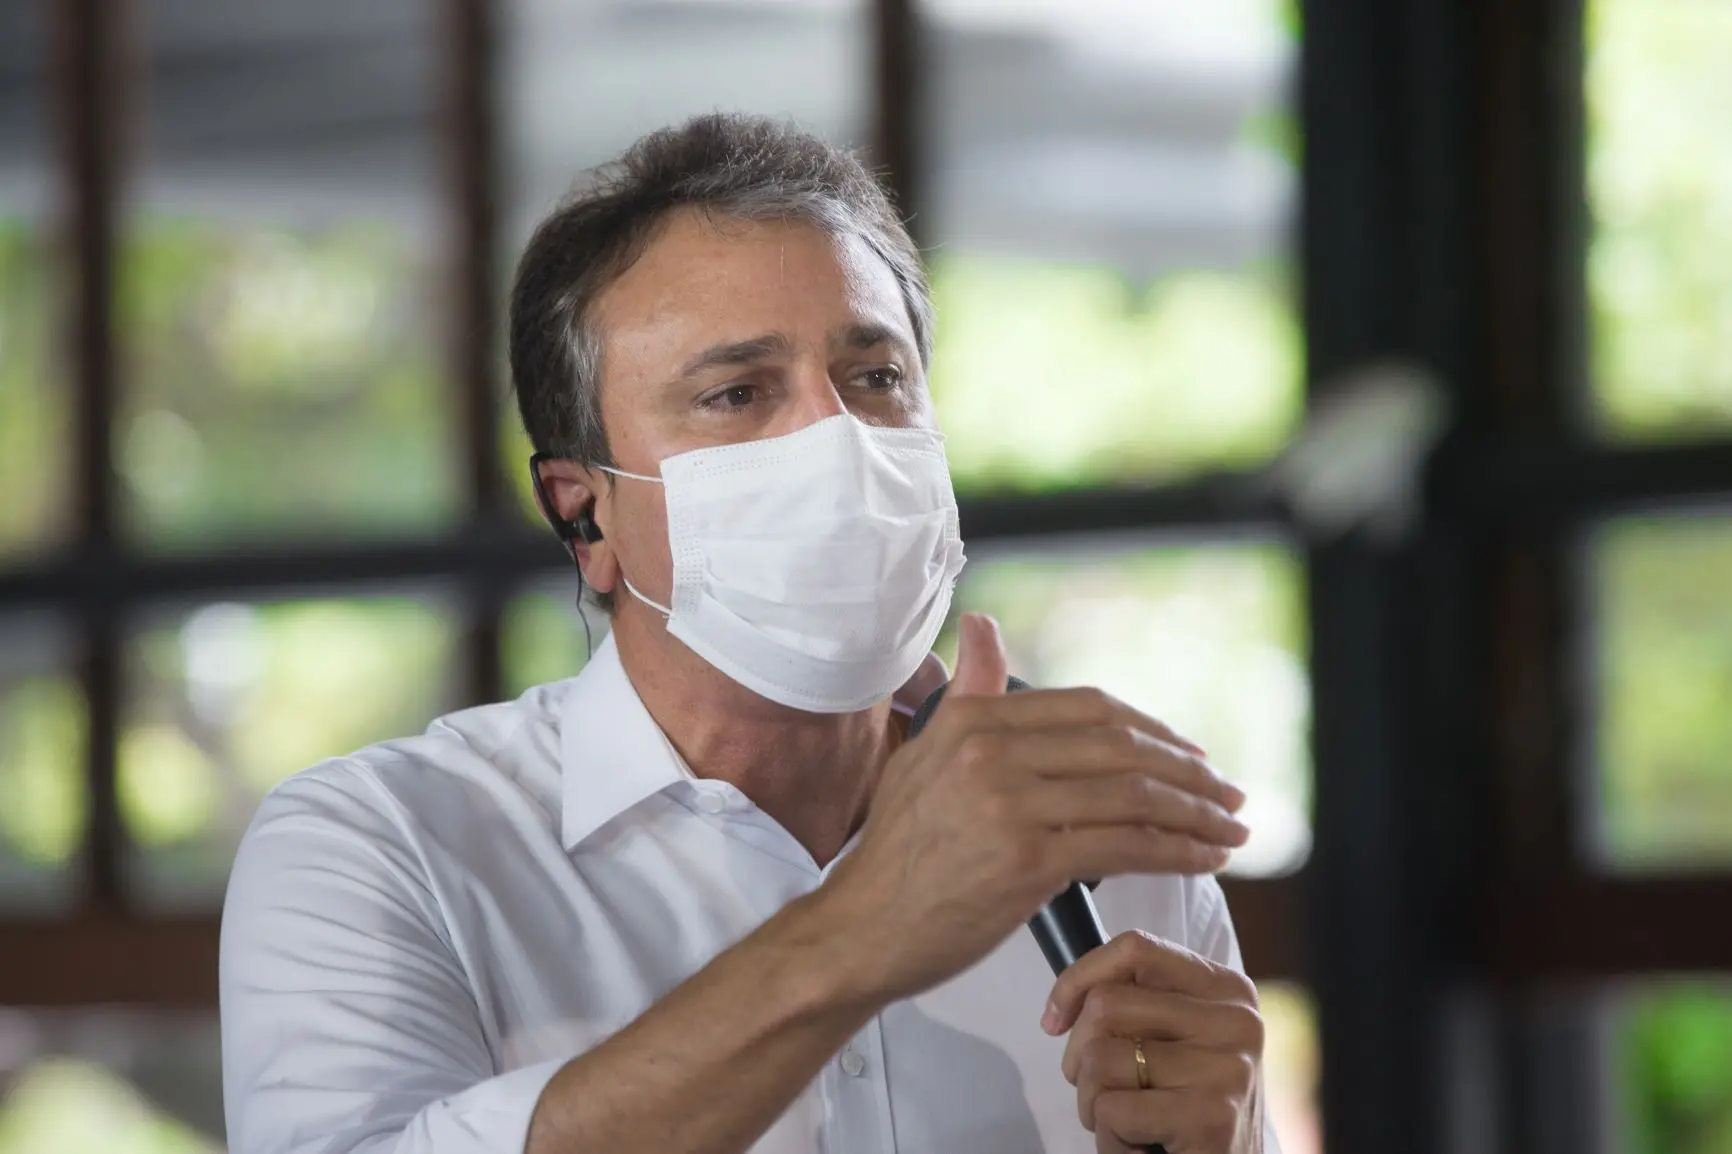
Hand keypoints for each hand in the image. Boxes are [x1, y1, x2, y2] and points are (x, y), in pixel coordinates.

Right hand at [819, 613, 1250, 1004]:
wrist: (863, 928)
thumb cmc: (897, 852)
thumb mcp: (924, 754)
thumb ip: (969, 692)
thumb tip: (984, 625)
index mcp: (973, 722)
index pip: (1089, 708)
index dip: (1153, 728)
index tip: (1189, 753)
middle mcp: (992, 753)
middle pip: (1121, 747)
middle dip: (1189, 770)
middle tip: (1227, 792)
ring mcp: (1011, 806)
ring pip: (1133, 795)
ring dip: (1196, 812)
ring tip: (1230, 827)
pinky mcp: (1029, 862)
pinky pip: (1127, 846)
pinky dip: (1179, 849)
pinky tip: (1205, 857)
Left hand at [1048, 930, 1264, 1153]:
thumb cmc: (1186, 1108)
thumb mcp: (1174, 1041)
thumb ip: (1135, 1006)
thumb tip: (1060, 1007)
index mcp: (1226, 989)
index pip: (1135, 948)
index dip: (1079, 978)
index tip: (1055, 1019)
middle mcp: (1236, 1020)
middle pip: (1106, 1004)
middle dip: (1079, 1055)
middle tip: (1099, 1091)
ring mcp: (1227, 1068)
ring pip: (1101, 1059)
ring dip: (1093, 1103)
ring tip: (1125, 1122)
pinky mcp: (1211, 1117)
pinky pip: (1113, 1110)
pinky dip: (1108, 1138)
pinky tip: (1138, 1146)